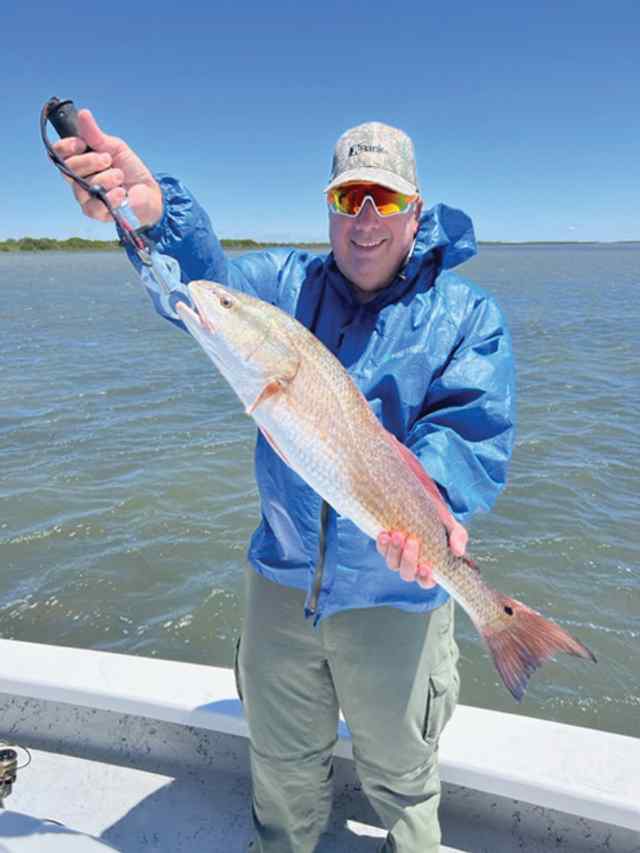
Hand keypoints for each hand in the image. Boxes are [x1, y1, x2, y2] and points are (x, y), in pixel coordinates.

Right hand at [52, 109, 162, 227]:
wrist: (149, 192)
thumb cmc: (130, 170)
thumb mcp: (114, 148)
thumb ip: (96, 135)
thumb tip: (83, 113)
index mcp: (80, 161)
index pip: (59, 153)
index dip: (66, 146)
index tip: (82, 143)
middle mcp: (78, 180)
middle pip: (68, 168)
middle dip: (89, 161)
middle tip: (108, 160)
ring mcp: (86, 198)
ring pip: (82, 187)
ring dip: (104, 178)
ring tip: (119, 176)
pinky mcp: (97, 214)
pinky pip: (94, 206)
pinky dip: (109, 196)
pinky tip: (121, 192)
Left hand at [377, 519, 467, 589]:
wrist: (423, 500)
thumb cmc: (440, 519)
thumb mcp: (452, 526)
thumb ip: (458, 537)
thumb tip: (459, 551)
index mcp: (429, 567)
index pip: (426, 582)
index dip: (425, 578)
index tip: (426, 567)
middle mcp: (412, 565)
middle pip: (407, 574)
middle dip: (409, 560)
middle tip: (412, 541)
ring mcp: (397, 556)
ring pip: (392, 564)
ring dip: (394, 551)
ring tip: (398, 534)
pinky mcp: (386, 545)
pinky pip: (381, 550)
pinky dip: (382, 544)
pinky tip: (384, 534)